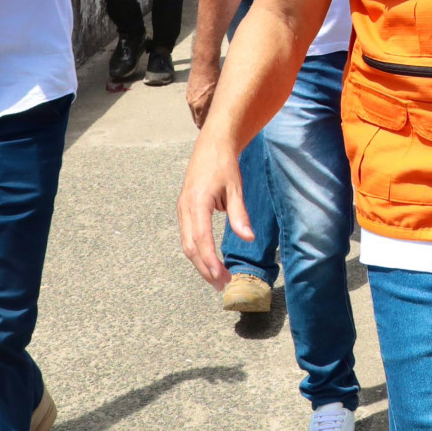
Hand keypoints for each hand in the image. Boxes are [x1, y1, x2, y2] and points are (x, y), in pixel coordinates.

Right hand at [177, 132, 249, 287]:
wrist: (211, 145)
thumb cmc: (224, 164)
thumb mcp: (235, 187)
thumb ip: (240, 213)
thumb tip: (248, 238)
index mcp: (197, 201)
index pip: (201, 238)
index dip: (209, 259)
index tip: (219, 276)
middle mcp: (185, 208)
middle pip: (191, 246)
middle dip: (205, 268)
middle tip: (223, 285)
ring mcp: (183, 210)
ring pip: (188, 244)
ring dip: (201, 263)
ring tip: (218, 278)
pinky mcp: (185, 210)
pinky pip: (188, 236)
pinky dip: (198, 251)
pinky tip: (210, 261)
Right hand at [185, 64, 218, 127]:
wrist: (204, 63)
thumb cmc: (215, 77)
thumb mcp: (219, 93)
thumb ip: (217, 106)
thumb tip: (221, 115)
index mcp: (200, 106)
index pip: (200, 124)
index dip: (206, 128)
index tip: (213, 131)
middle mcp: (193, 103)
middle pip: (197, 119)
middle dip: (203, 124)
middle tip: (212, 126)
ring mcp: (189, 97)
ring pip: (195, 112)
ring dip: (201, 114)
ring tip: (209, 115)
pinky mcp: (189, 92)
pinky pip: (193, 104)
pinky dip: (199, 106)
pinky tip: (205, 103)